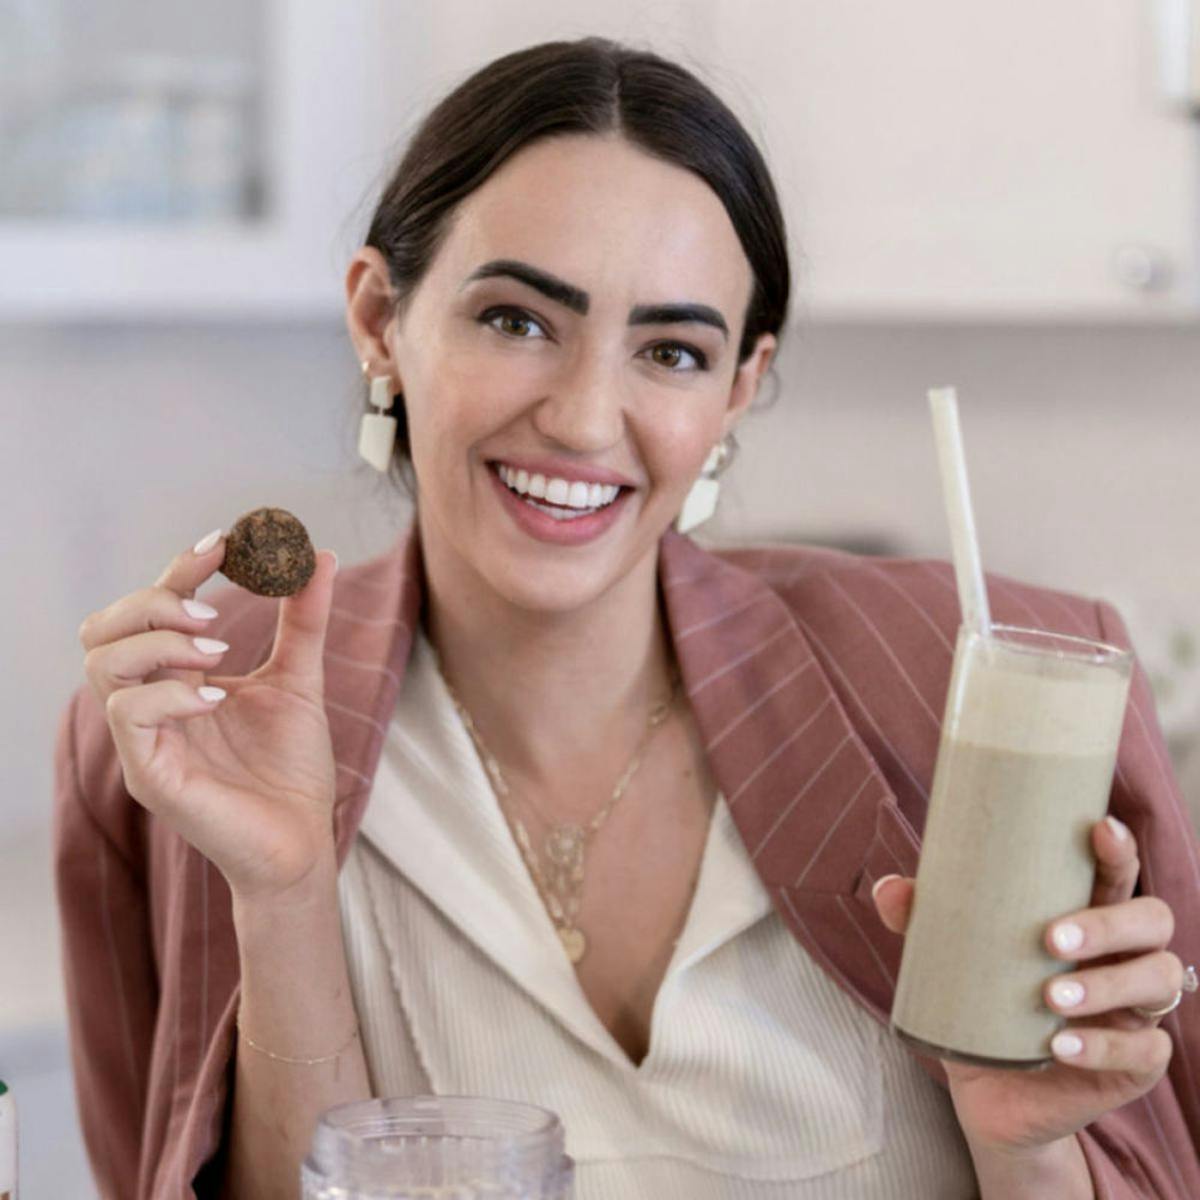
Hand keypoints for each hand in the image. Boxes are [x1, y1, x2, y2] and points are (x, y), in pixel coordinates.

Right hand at [79, 532, 340, 901]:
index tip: (227, 543)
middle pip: (101, 631)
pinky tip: (218, 698)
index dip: (181, 568)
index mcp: (175, 680)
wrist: (304, 840)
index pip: (149, 610)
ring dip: (161, 643)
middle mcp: (148, 706)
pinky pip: (129, 716)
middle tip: (214, 616)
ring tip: (221, 653)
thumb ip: (304, 620)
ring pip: (103, 666)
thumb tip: (317, 554)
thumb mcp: (301, 679)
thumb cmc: (292, 767)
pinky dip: (172, 693)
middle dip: (155, 603)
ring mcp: (144, 741)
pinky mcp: (151, 775)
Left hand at [873, 816, 1179, 1155]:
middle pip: (1152, 921)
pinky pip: (1142, 1050)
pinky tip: (1061, 1045)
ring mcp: (1135, 1010)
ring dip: (1106, 984)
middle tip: (1051, 938)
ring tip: (1051, 995)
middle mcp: (1123, 957)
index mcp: (1087, 917)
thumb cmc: (980, 1005)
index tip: (1100, 828)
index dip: (1117, 850)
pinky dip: (1103, 1046)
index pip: (1116, 875)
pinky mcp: (1136, 1064)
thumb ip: (922, 921)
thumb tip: (890, 888)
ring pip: (1157, 979)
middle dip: (1109, 923)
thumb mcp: (948, 960)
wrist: (988, 1092)